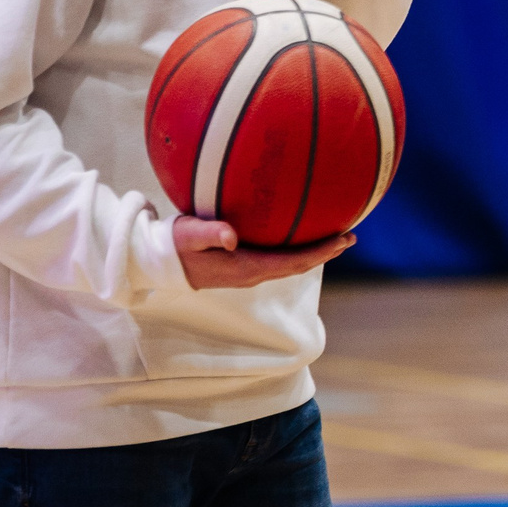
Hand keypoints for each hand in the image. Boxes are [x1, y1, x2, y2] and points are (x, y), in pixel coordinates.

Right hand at [173, 216, 354, 288]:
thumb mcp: (189, 235)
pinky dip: (296, 249)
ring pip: (290, 264)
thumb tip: (232, 237)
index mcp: (246, 267)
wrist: (156, 262)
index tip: (344, 239)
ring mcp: (248, 272)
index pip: (294, 262)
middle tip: (350, 236)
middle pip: (298, 265)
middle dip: (326, 252)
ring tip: (336, 237)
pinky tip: (301, 234)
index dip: (321, 252)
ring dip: (314, 252)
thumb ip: (210, 233)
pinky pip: (278, 259)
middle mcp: (252, 273)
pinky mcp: (242, 266)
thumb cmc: (173, 245)